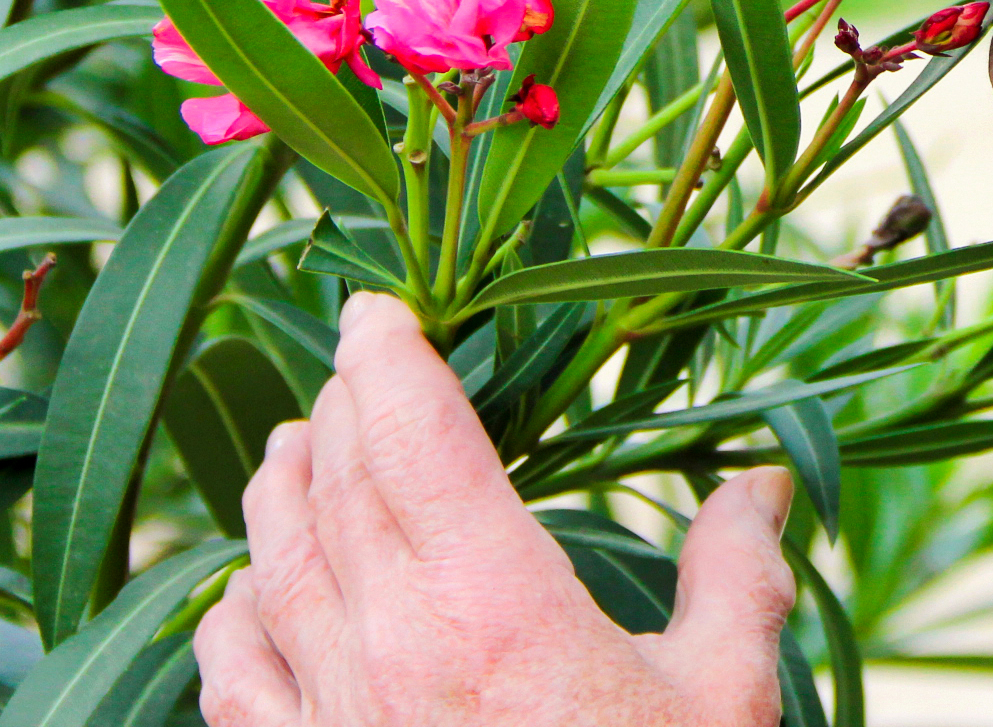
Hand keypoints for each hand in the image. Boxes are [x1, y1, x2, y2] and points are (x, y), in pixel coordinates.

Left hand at [195, 292, 796, 726]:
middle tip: (356, 365)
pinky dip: (231, 612)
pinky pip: (232, 675)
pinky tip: (243, 597)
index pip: (411, 433)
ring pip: (271, 562)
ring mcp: (332, 720)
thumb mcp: (724, 698)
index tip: (380, 308)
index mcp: (495, 606)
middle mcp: (391, 648)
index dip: (387, 354)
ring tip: (288, 445)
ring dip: (277, 488)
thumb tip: (761, 484)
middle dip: (338, 406)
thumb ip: (737, 577)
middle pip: (332, 481)